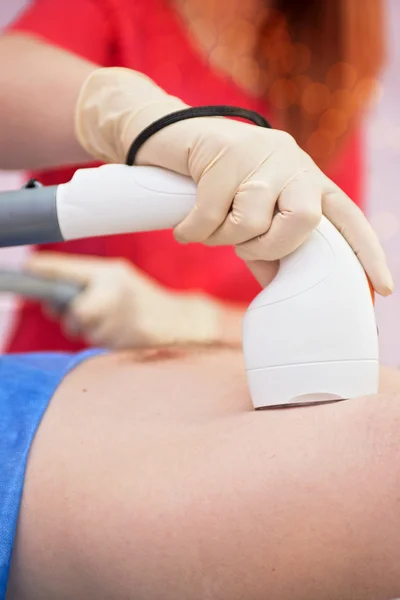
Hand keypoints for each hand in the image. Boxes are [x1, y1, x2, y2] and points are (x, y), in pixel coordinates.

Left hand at [26, 253, 224, 349]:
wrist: (180, 323)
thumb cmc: (143, 302)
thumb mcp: (117, 281)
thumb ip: (84, 284)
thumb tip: (48, 300)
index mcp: (110, 272)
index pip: (66, 269)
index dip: (44, 270)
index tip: (28, 269)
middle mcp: (114, 291)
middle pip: (72, 310)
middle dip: (74, 316)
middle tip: (88, 313)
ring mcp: (121, 316)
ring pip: (83, 330)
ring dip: (92, 331)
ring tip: (114, 323)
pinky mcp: (126, 339)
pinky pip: (98, 343)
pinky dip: (105, 340)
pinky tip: (122, 333)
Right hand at [76, 67, 392, 295]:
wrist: (171, 138)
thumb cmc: (215, 186)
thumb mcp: (247, 218)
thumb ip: (268, 249)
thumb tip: (283, 288)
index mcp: (307, 180)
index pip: (347, 217)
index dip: (367, 253)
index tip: (382, 289)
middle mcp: (293, 162)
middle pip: (304, 220)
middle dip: (268, 245)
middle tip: (241, 245)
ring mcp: (260, 152)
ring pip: (252, 220)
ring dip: (222, 236)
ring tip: (205, 224)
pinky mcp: (225, 150)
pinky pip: (211, 215)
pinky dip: (193, 231)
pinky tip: (184, 226)